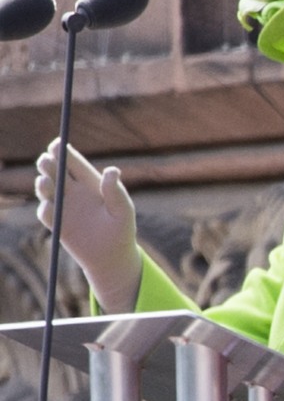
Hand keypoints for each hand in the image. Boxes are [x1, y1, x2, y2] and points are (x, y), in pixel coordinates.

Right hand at [35, 138, 141, 312]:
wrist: (111, 256)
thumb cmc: (122, 229)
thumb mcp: (123, 210)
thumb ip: (116, 191)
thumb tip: (112, 170)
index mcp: (91, 183)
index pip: (74, 163)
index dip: (64, 152)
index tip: (56, 144)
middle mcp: (74, 192)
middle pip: (56, 172)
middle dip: (48, 165)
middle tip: (45, 160)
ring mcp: (64, 207)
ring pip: (47, 190)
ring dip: (43, 185)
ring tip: (45, 181)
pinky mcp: (57, 224)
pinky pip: (47, 214)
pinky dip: (46, 209)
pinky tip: (49, 207)